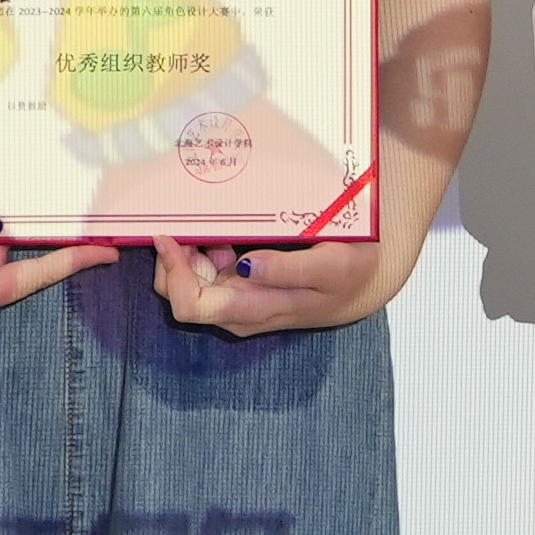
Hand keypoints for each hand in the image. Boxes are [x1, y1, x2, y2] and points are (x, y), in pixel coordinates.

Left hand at [144, 212, 415, 334]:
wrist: (364, 286)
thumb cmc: (350, 274)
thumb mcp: (331, 266)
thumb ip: (289, 269)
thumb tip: (247, 266)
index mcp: (253, 309)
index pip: (191, 306)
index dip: (173, 273)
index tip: (170, 235)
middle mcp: (237, 312)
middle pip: (178, 295)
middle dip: (173, 260)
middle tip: (185, 221)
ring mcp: (237, 303)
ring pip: (188, 284)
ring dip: (187, 253)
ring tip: (207, 223)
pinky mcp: (241, 291)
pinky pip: (206, 275)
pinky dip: (204, 252)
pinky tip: (224, 233)